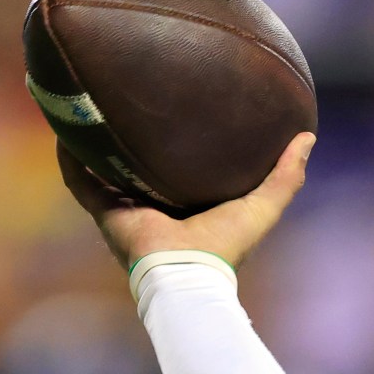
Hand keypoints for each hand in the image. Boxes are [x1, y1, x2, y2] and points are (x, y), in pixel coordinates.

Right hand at [61, 131, 314, 270]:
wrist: (188, 273)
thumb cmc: (227, 245)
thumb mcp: (263, 205)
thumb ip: (286, 175)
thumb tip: (308, 136)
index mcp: (189, 205)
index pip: (181, 169)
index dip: (180, 145)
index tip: (182, 112)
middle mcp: (155, 206)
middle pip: (140, 166)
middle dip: (133, 139)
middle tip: (130, 100)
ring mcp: (128, 210)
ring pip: (106, 170)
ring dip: (95, 144)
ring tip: (89, 108)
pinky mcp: (106, 214)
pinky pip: (81, 182)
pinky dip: (71, 160)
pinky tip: (65, 131)